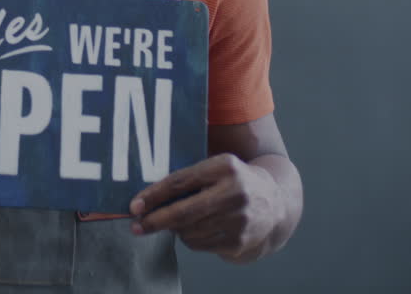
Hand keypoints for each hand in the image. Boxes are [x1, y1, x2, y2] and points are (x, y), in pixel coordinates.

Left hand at [129, 153, 283, 262]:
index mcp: (225, 166)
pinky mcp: (239, 240)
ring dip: (175, 229)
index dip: (154, 195)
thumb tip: (147, 198)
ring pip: (189, 231)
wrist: (276, 203)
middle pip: (183, 211)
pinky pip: (199, 245)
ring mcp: (239, 219)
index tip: (134, 206)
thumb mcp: (217, 168)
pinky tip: (197, 229)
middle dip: (155, 221)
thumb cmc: (234, 182)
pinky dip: (190, 239)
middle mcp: (234, 192)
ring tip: (179, 221)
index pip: (180, 181)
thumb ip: (188, 178)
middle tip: (137, 226)